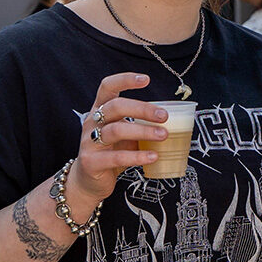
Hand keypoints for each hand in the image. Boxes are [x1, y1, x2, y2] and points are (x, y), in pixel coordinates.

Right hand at [70, 73, 168, 201]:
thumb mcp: (125, 134)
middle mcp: (91, 122)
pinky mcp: (91, 162)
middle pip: (115, 107)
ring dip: (143, 131)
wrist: (88, 182)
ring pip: (116, 130)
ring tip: (163, 135)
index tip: (146, 79)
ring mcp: (88, 142)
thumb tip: (173, 120)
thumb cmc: (111, 152)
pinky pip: (116, 157)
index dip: (125, 80)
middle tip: (164, 115)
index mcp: (99, 110)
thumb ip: (140, 124)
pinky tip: (153, 157)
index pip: (107, 87)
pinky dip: (137, 156)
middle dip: (142, 109)